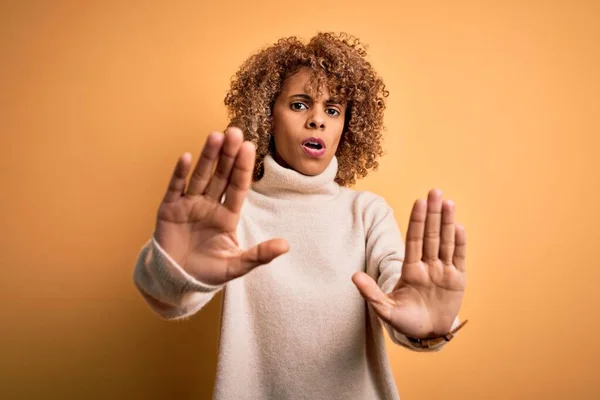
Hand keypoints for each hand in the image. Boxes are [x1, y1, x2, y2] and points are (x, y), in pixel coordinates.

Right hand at [154, 127, 288, 285]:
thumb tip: (286, 245)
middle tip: (235, 132)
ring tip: (215, 136)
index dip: (243, 168)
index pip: (238, 187)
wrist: (176, 281)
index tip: (249, 148)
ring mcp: (189, 204)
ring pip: (201, 176)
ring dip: (208, 157)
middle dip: (228, 154)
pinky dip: (180, 173)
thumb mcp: (236, 265)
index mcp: (228, 216)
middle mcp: (209, 205)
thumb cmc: (208, 272)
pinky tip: (187, 157)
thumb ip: (260, 255)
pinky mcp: (169, 209)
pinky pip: (175, 188)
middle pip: (221, 175)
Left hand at [352, 189, 465, 338]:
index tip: (419, 202)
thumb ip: (371, 293)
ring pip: (446, 242)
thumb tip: (353, 276)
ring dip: (447, 223)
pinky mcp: (457, 280)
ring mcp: (443, 271)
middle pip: (431, 235)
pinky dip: (460, 244)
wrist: (426, 334)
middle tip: (435, 191)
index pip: (413, 240)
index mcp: (410, 270)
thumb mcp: (385, 309)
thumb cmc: (404, 321)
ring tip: (448, 203)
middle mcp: (427, 266)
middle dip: (433, 214)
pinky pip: (459, 258)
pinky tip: (459, 227)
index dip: (417, 221)